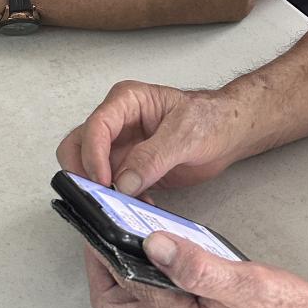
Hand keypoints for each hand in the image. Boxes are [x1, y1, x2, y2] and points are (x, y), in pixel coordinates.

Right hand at [57, 80, 248, 194]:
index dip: (93, 154)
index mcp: (126, 102)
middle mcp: (117, 122)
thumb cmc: (209, 119)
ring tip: (123, 203)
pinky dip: (118, 199)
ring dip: (100, 188)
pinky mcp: (129, 167)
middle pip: (79, 144)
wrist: (228, 132)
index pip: (96, 126)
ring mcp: (121, 145)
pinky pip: (112, 185)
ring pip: (90, 167)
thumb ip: (152, 157)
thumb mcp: (184, 135)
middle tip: (98, 195)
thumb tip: (123, 182)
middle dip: (83, 171)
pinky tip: (139, 205)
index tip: (103, 181)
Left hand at [84, 236, 307, 307]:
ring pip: (133, 300)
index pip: (122, 281)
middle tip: (104, 227)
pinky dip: (147, 273)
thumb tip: (152, 244)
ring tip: (128, 230)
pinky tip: (161, 248)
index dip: (104, 247)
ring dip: (122, 267)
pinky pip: (155, 299)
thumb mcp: (245, 285)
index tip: (96, 218)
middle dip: (101, 263)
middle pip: (114, 300)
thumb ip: (197, 266)